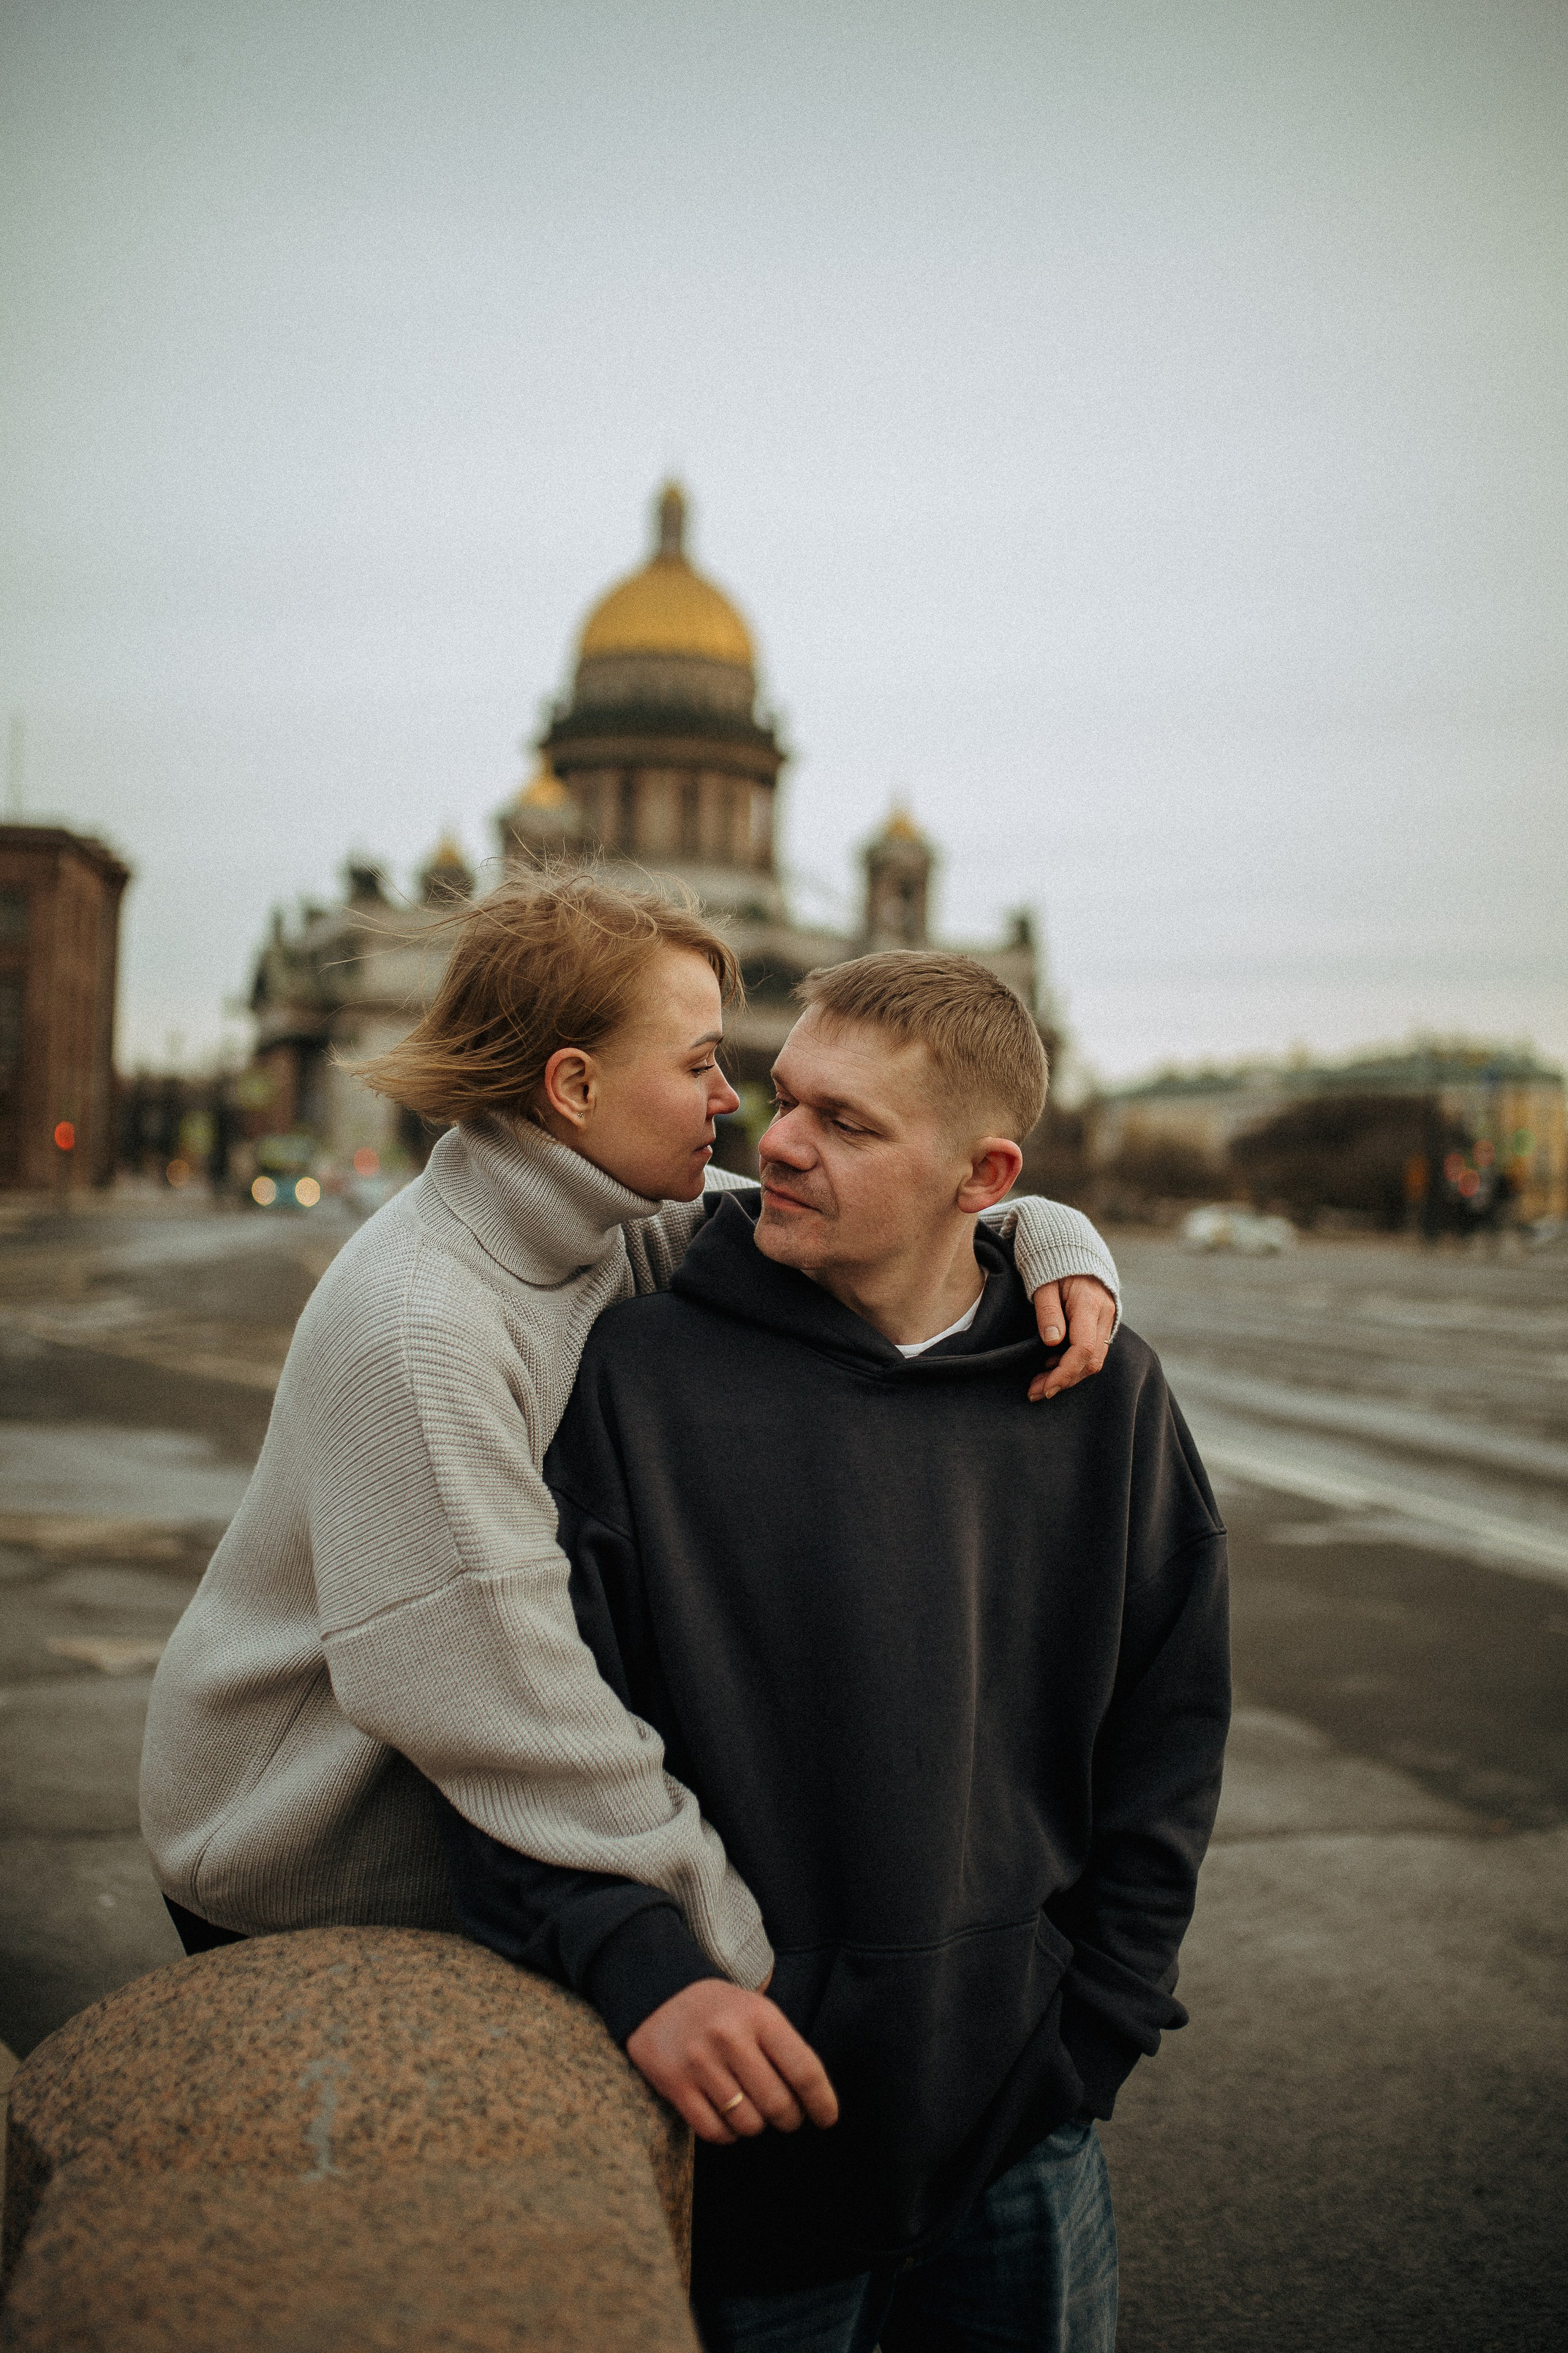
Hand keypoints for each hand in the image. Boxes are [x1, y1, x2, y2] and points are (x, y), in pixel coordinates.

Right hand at [625, 1979, 838, 2145]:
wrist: (658, 1994)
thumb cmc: (721, 2011)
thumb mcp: (756, 2011)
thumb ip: (783, 2049)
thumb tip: (812, 2101)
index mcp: (759, 2015)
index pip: (804, 2070)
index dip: (822, 2102)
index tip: (827, 2118)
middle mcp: (730, 2038)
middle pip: (777, 2104)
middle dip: (790, 2120)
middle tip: (787, 2117)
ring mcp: (700, 2063)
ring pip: (747, 2124)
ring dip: (756, 2126)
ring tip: (751, 2108)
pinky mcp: (675, 2084)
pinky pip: (714, 2132)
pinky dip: (728, 2134)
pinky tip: (728, 2117)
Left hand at [1028, 1275, 1116, 1401]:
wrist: (1071, 1248)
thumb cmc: (1052, 1264)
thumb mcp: (1043, 1283)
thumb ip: (1047, 1311)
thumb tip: (1052, 1342)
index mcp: (1089, 1303)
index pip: (1083, 1348)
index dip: (1065, 1372)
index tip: (1045, 1387)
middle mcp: (1105, 1313)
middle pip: (1092, 1360)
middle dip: (1064, 1380)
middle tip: (1035, 1391)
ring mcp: (1108, 1319)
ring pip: (1095, 1359)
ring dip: (1068, 1375)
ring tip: (1039, 1383)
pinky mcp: (1103, 1323)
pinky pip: (1093, 1351)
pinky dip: (1073, 1364)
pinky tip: (1052, 1367)